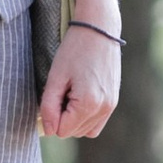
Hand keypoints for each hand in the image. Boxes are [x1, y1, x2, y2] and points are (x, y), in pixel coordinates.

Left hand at [39, 21, 120, 140]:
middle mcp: (104, 108)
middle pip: (73, 133)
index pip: (62, 131)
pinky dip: (85, 117)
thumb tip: (48, 131)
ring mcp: (111, 106)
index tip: (55, 93)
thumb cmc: (75, 49)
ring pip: (85, 131)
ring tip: (71, 93)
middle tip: (63, 90)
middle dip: (63, 118)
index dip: (52, 116)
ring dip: (74, 119)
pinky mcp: (114, 101)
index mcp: (88, 103)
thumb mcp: (55, 77)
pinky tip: (80, 97)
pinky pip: (97, 123)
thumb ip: (48, 107)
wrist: (99, 29)